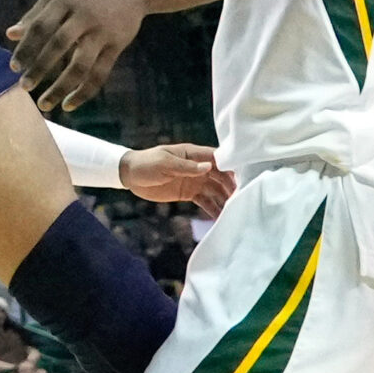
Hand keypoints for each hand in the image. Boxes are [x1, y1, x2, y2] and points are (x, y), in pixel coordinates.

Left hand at [8, 0, 143, 112]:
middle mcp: (83, 16)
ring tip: (44, 104)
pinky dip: (84, 92)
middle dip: (39, 68)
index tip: (14, 67)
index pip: (41, 26)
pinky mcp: (117, 45)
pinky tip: (69, 105)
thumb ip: (35, 15)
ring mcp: (102, 31)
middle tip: (24, 87)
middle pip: (58, 45)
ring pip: (80, 65)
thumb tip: (10, 35)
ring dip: (61, 87)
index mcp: (65, 1)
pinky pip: (100, 74)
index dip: (26, 47)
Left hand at [120, 143, 234, 215]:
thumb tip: (209, 167)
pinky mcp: (189, 194)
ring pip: (215, 190)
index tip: (243, 177)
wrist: (130, 176)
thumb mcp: (165, 163)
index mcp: (192, 154)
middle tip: (241, 198)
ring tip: (235, 211)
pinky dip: (213, 209)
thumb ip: (186, 167)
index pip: (216, 158)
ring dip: (225, 199)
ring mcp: (194, 181)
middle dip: (231, 186)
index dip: (230, 166)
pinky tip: (221, 218)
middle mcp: (197, 167)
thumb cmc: (146, 163)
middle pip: (220, 176)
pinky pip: (205, 201)